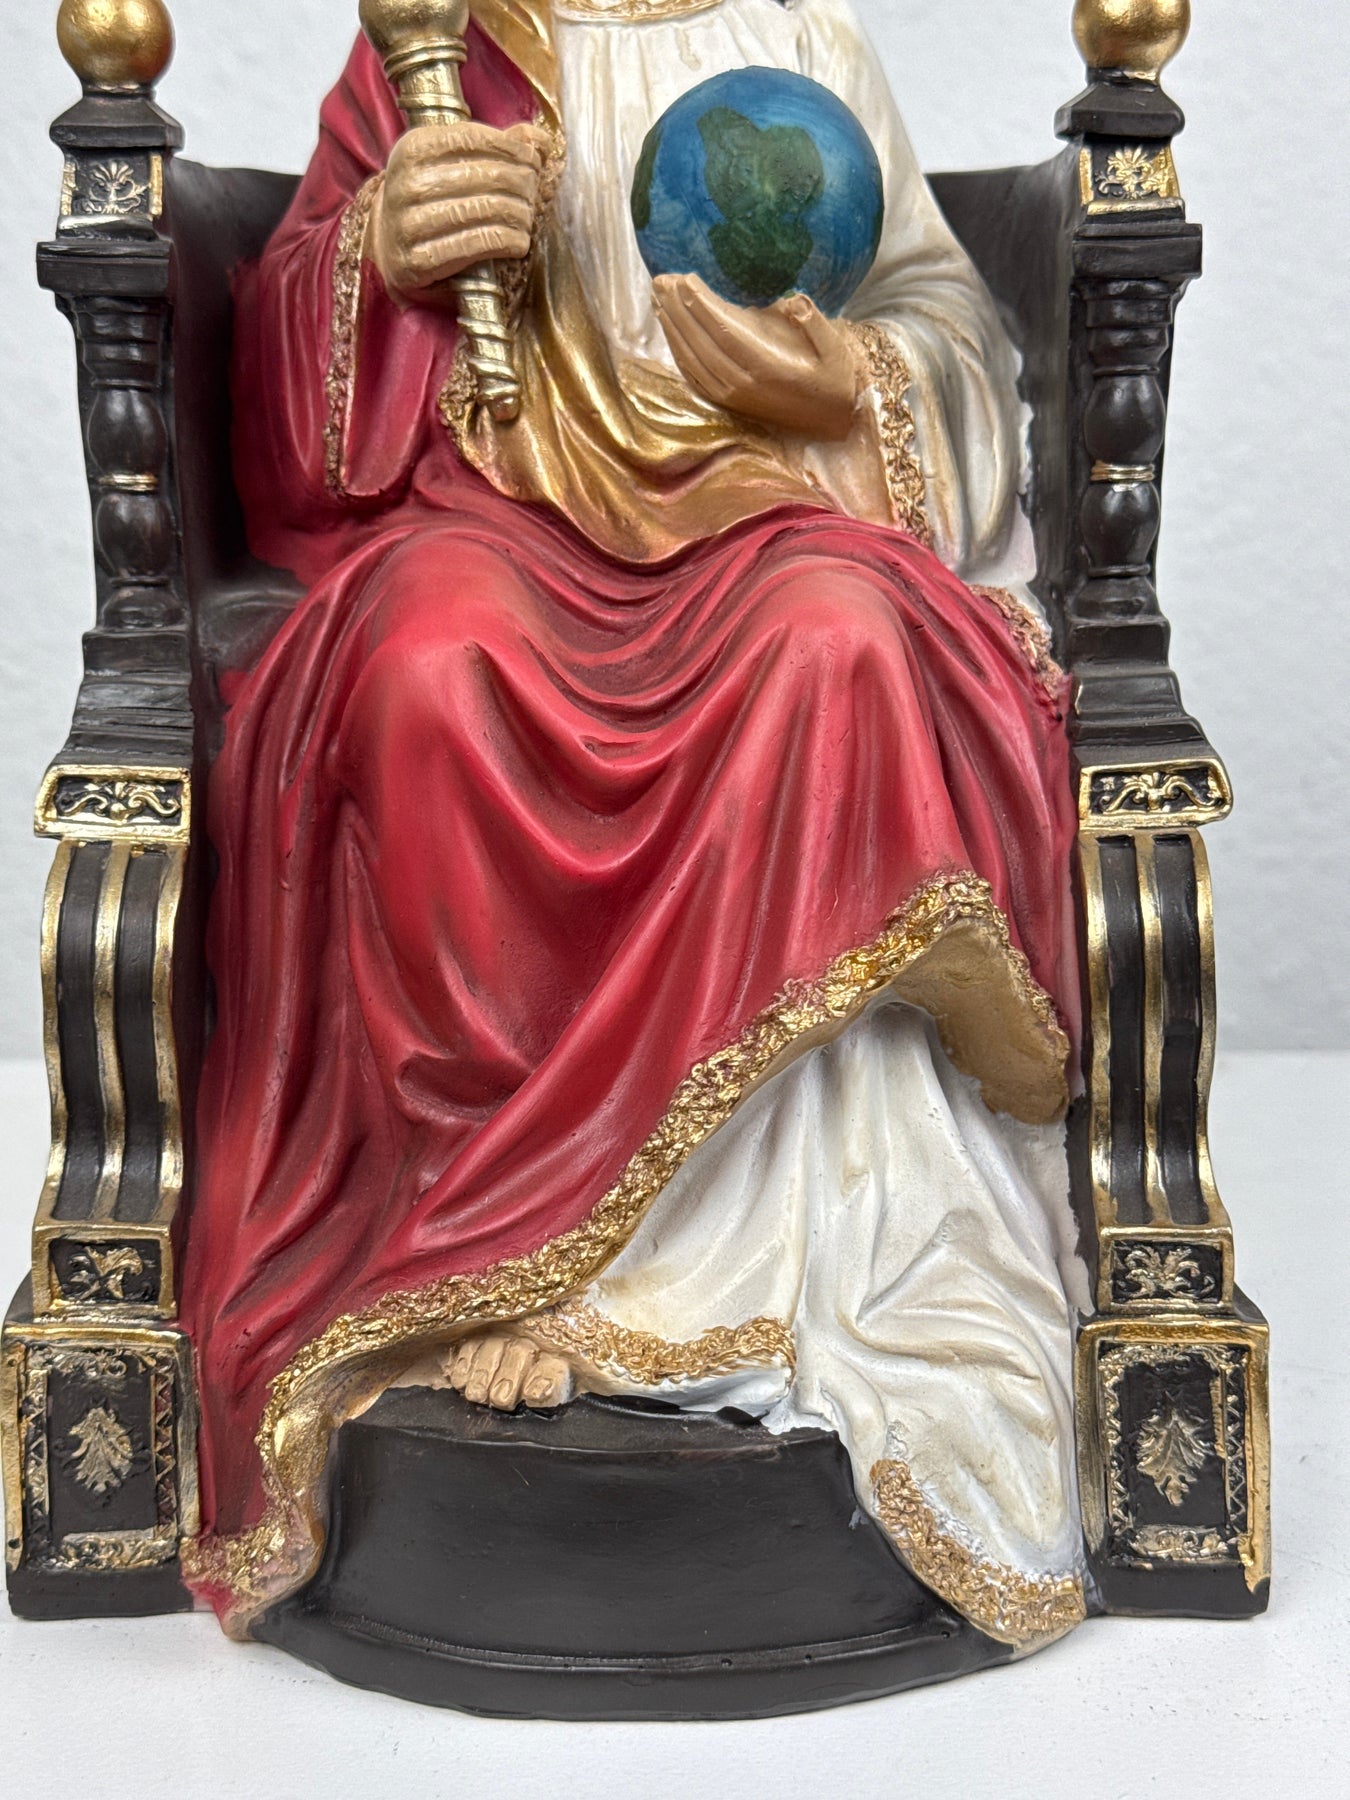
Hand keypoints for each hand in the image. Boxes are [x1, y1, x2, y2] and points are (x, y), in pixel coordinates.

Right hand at [369, 120, 548, 301]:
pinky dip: (508, 243)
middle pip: (485, 176)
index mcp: (413, 148)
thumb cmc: (430, 199)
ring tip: (527, 218)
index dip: (513, 149)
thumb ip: (493, 146)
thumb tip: (540, 138)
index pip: (474, 138)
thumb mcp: (450, 163)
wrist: (386, 244)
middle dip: (521, 183)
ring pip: (485, 211)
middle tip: (533, 193)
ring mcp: (409, 224)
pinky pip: (477, 246)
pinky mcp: (418, 261)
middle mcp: (407, 184)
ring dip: (519, 215)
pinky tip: (519, 242)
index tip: (533, 162)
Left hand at [654, 274, 858, 440]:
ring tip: (658, 297)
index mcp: (766, 367)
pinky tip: (670, 330)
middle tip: (661, 279)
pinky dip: (678, 351)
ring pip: (691, 359)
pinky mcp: (728, 402)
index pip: (724, 331)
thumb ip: (814, 322)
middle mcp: (742, 384)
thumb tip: (791, 300)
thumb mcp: (835, 349)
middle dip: (678, 309)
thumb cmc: (835, 379)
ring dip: (672, 327)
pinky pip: (693, 375)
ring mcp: (732, 395)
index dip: (701, 306)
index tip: (684, 279)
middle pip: (700, 343)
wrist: (834, 421)